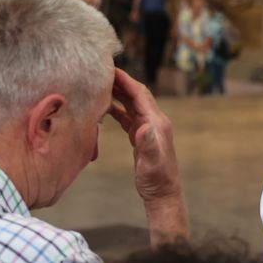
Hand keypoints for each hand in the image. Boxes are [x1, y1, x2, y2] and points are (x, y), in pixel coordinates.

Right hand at [110, 69, 187, 242]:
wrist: (162, 194)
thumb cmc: (156, 180)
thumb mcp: (151, 163)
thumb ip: (148, 145)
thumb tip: (143, 127)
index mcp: (156, 123)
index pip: (140, 94)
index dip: (126, 80)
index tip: (111, 68)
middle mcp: (154, 122)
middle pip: (136, 95)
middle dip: (120, 82)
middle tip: (100, 71)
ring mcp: (148, 128)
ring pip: (131, 104)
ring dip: (117, 94)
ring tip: (100, 84)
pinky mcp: (141, 136)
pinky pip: (128, 116)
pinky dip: (117, 109)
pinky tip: (105, 107)